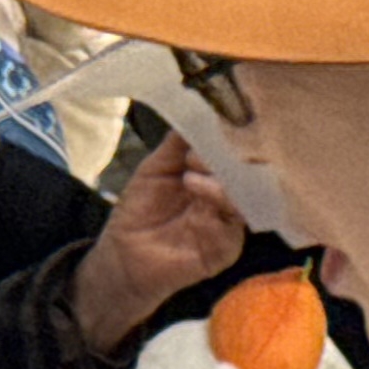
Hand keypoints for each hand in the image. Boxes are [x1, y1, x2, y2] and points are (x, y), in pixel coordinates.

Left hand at [70, 134, 248, 361]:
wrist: (122, 257)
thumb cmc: (139, 213)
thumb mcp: (156, 168)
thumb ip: (177, 143)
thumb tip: (199, 111)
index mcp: (216, 177)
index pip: (236, 154)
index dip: (229, 136)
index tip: (218, 120)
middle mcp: (227, 200)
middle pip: (246, 174)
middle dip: (228, 156)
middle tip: (203, 147)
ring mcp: (228, 225)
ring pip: (243, 197)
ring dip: (221, 179)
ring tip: (191, 170)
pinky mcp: (224, 250)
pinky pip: (232, 227)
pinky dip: (217, 204)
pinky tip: (196, 190)